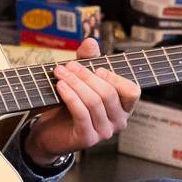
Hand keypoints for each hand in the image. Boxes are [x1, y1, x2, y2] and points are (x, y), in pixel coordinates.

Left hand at [24, 39, 138, 163]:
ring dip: (75, 83)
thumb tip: (90, 42)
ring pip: (94, 102)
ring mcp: (104, 132)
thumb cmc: (69, 104)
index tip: (96, 68)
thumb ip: (88, 60)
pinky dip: (70, 96)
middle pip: (108, 93)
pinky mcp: (88, 139)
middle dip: (87, 75)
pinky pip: (81, 113)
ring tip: (60, 72)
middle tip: (68, 65)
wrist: (49, 131)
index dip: (115, 77)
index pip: (132, 91)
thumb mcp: (80, 79)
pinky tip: (60, 86)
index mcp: (124, 107)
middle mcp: (119, 121)